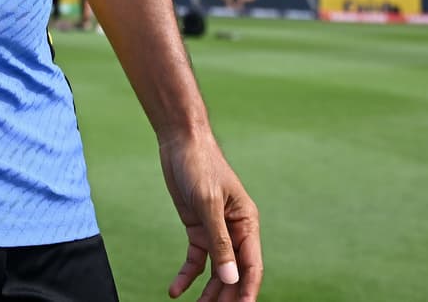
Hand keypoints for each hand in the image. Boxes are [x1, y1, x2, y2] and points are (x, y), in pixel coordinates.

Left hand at [159, 131, 261, 301]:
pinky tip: (175, 290)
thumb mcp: (208, 204)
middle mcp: (235, 230)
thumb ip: (219, 242)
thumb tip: (230, 277)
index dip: (247, 291)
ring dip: (208, 292)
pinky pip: (196, 259)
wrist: (180, 141)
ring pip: (216, 271)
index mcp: (247, 223)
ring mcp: (216, 231)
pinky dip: (187, 276)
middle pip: (234, 272)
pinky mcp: (198, 228)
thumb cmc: (200, 165)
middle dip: (226, 296)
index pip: (252, 266)